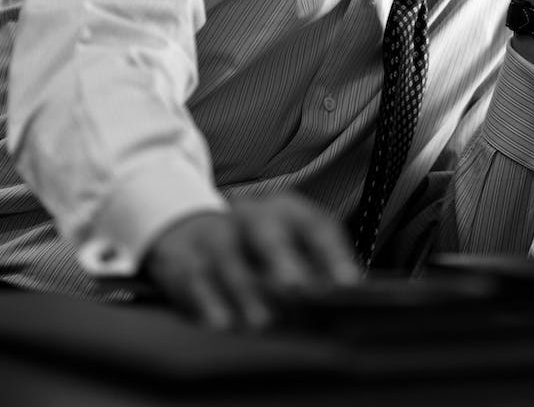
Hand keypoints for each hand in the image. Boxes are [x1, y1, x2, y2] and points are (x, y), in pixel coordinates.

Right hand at [141, 194, 359, 329]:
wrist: (192, 233)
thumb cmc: (256, 251)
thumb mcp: (290, 250)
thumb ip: (317, 272)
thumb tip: (348, 302)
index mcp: (287, 211)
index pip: (315, 225)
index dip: (333, 254)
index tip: (348, 284)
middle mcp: (251, 216)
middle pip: (267, 232)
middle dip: (283, 260)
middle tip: (299, 289)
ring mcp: (215, 235)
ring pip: (228, 257)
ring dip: (246, 290)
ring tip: (262, 321)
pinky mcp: (184, 259)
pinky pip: (195, 279)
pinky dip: (208, 302)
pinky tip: (221, 324)